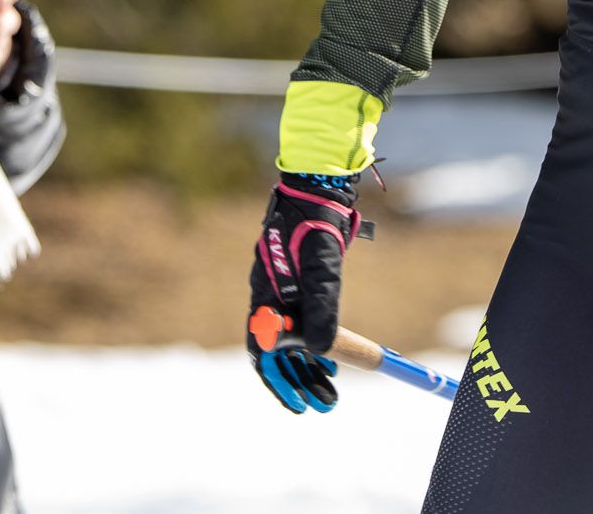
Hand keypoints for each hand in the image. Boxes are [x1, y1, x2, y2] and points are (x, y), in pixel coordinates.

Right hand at [245, 172, 360, 413]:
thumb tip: (321, 349)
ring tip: (330, 390)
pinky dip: (312, 346)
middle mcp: (268, 297)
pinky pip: (299, 326)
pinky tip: (328, 358)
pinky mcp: (296, 286)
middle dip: (298, 380)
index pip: (262, 350)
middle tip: (325, 404)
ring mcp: (282, 292)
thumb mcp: (320, 265)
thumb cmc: (314, 221)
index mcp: (264, 294)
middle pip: (276, 351)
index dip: (278, 381)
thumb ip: (320, 304)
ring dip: (308, 367)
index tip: (299, 404)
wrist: (316, 187)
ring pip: (289, 342)